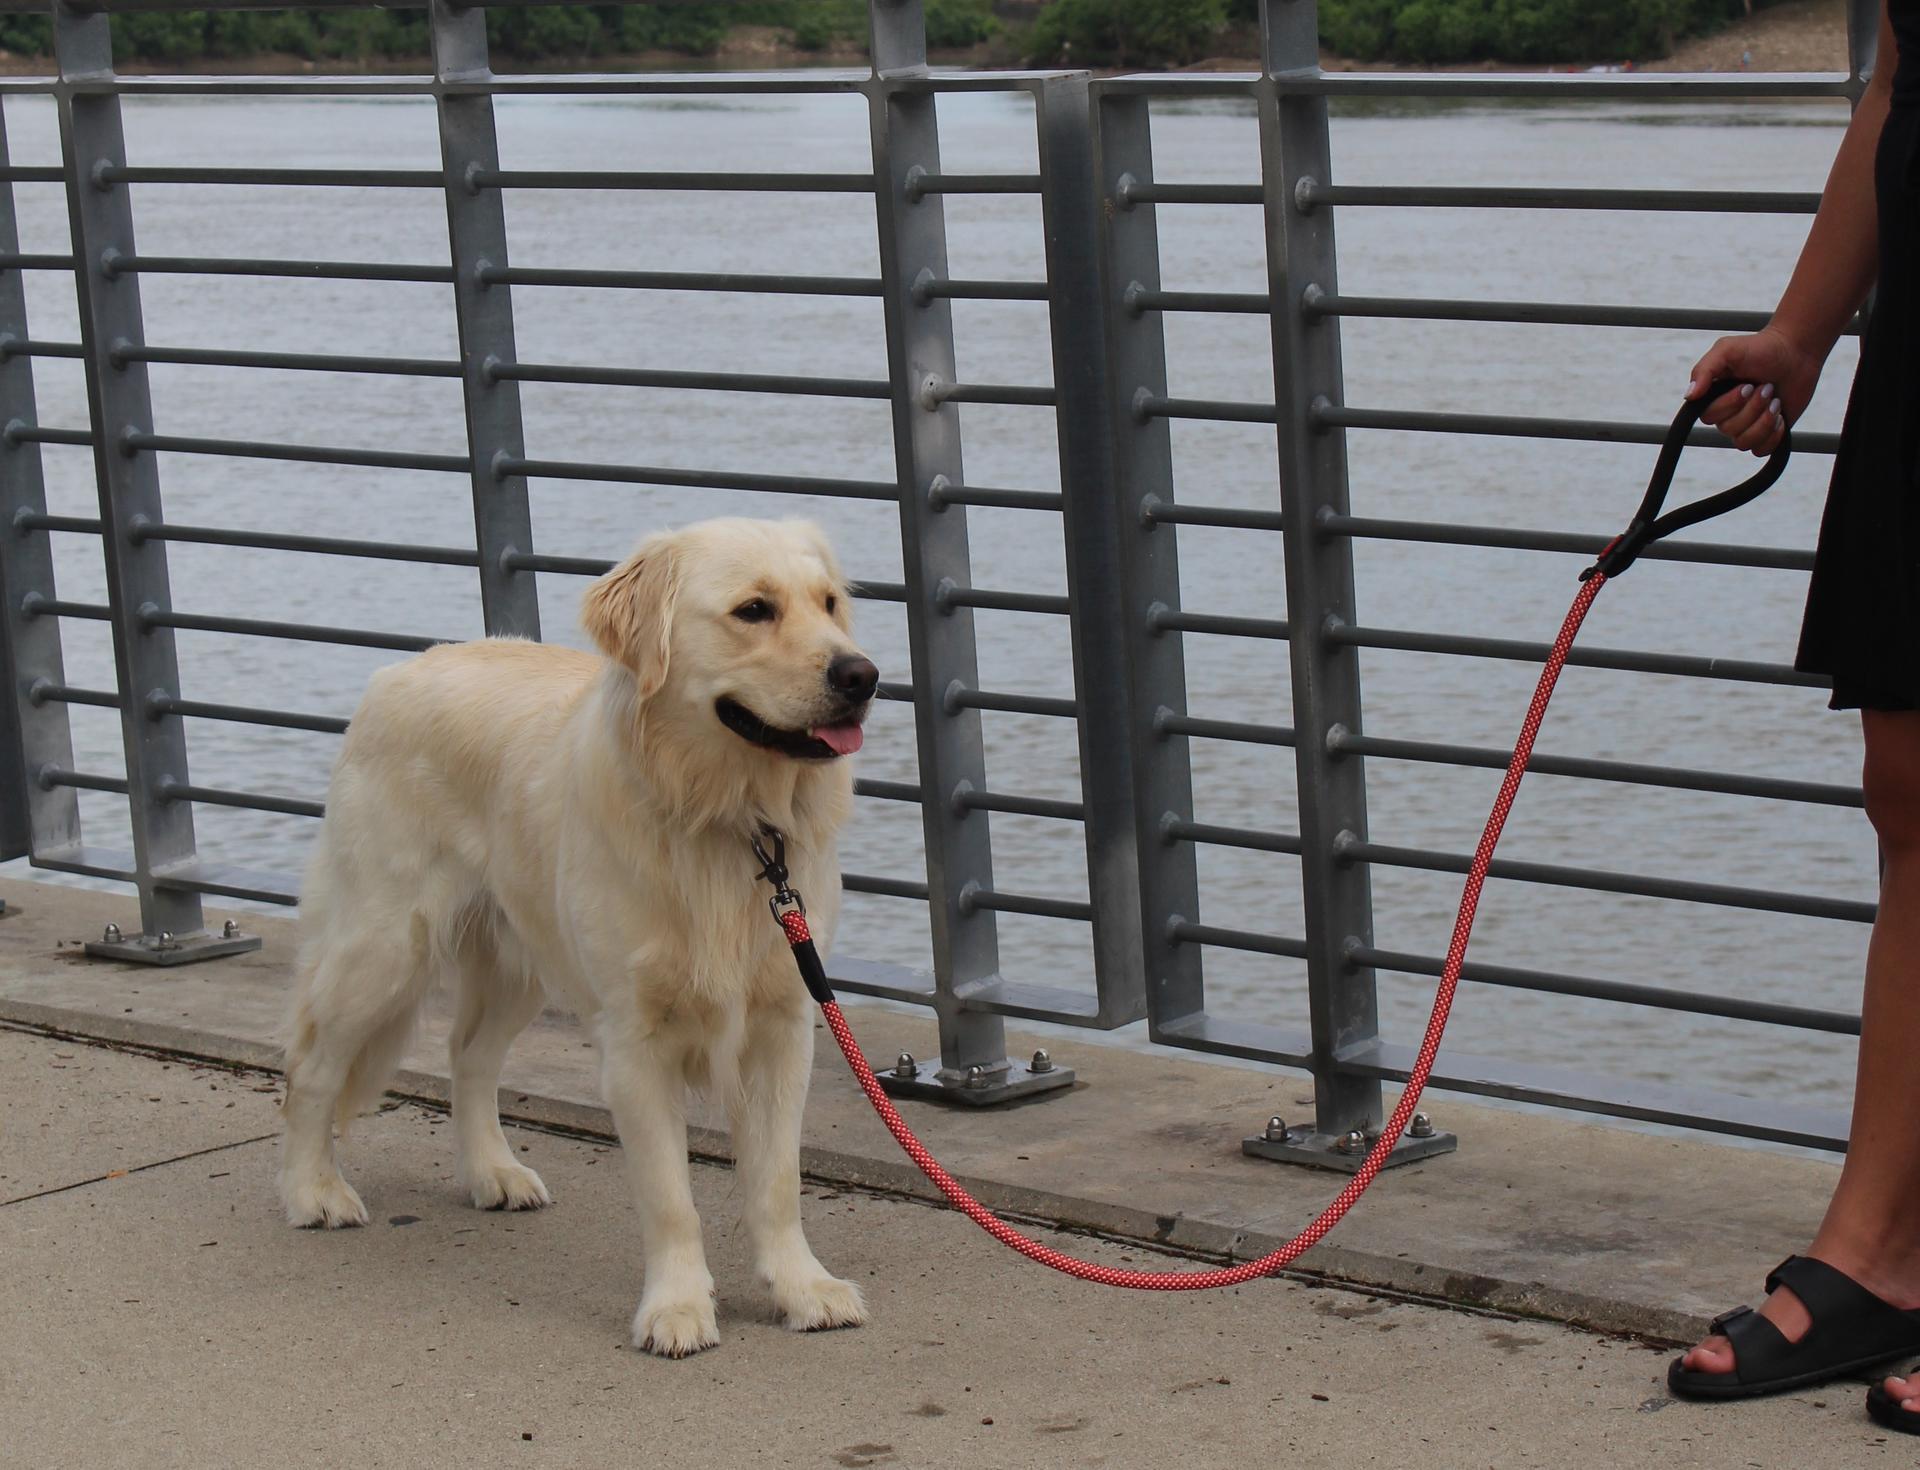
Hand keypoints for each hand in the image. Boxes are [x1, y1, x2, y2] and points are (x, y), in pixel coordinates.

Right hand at [1685, 327, 1822, 455]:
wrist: (1797, 351)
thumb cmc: (1760, 348)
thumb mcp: (1727, 350)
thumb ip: (1704, 370)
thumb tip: (1688, 396)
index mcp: (1713, 398)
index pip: (1709, 417)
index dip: (1730, 405)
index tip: (1747, 385)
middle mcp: (1727, 415)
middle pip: (1729, 430)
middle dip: (1753, 408)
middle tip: (1767, 387)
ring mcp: (1748, 425)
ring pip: (1744, 443)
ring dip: (1764, 421)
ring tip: (1776, 401)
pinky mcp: (1768, 433)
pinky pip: (1761, 450)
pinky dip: (1773, 436)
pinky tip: (1781, 417)